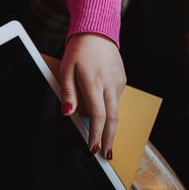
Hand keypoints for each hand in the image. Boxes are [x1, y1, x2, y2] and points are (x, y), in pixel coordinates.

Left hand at [60, 34, 125, 159]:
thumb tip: (68, 113)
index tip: (93, 148)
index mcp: (94, 83)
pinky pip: (115, 100)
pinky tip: (102, 112)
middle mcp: (109, 85)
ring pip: (115, 110)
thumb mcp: (66, 70)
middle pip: (113, 119)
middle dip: (110, 139)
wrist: (97, 33)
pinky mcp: (122, 81)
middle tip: (107, 156)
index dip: (96, 135)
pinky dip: (109, 110)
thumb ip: (67, 93)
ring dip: (110, 127)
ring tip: (105, 141)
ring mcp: (118, 83)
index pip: (98, 116)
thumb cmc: (79, 52)